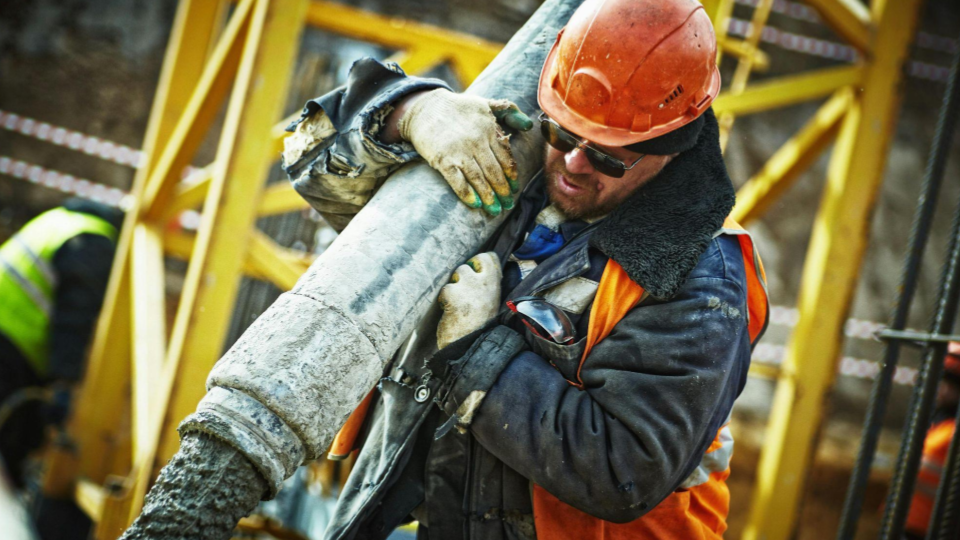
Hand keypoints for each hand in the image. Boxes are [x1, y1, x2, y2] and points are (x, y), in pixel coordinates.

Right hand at [397, 89, 532, 215]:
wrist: (425, 107)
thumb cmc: (457, 107)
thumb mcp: (485, 103)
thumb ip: (509, 111)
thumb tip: (529, 125)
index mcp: (489, 129)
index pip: (505, 157)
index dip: (511, 175)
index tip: (514, 188)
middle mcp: (476, 141)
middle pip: (494, 171)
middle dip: (503, 191)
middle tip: (507, 204)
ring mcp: (459, 151)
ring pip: (478, 179)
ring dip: (489, 197)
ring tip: (495, 210)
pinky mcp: (442, 159)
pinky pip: (457, 181)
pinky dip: (467, 194)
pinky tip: (475, 204)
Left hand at [437, 252, 501, 348]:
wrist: (471, 347)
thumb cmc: (480, 327)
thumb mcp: (491, 303)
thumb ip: (486, 287)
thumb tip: (478, 272)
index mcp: (495, 285)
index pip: (489, 258)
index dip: (479, 262)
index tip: (475, 272)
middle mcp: (483, 282)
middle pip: (472, 262)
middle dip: (464, 273)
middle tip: (463, 291)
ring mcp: (468, 287)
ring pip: (457, 273)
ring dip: (454, 287)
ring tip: (456, 304)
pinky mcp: (453, 294)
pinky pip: (445, 289)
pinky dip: (444, 300)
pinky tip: (449, 311)